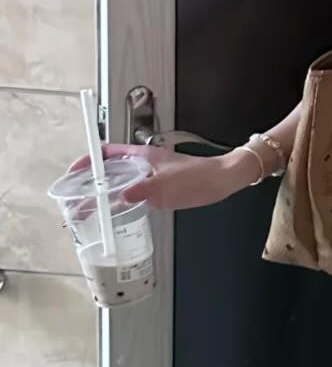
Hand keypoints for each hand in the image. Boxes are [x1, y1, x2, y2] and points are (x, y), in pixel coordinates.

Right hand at [69, 143, 260, 210]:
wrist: (224, 180)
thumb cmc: (198, 177)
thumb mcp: (167, 186)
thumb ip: (142, 191)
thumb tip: (120, 197)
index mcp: (142, 155)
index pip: (107, 152)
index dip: (88, 160)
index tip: (72, 173)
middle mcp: (144, 163)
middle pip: (110, 169)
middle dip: (90, 182)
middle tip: (74, 200)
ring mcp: (151, 174)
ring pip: (120, 182)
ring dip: (103, 193)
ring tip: (88, 210)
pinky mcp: (159, 186)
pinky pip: (132, 192)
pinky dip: (119, 201)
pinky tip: (114, 214)